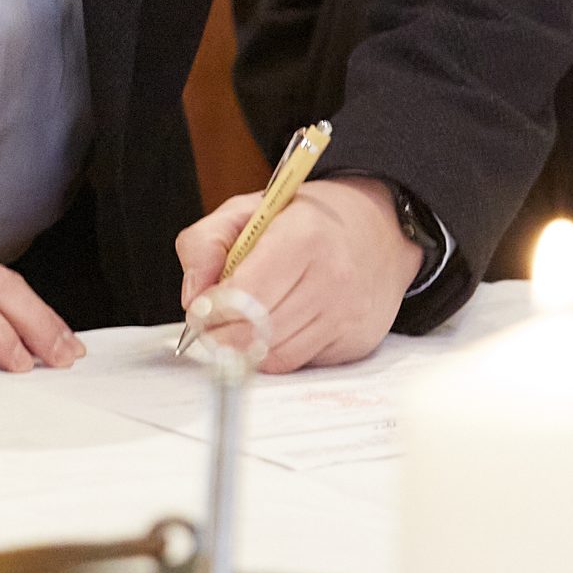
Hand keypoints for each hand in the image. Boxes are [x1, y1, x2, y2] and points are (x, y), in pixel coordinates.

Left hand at [174, 178, 418, 374]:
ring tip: (242, 323)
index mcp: (304, 236)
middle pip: (256, 333)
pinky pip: (299, 364)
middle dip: (222, 333)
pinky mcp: (356, 343)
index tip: (201, 308)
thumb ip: (204, 244)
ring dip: (247, 348)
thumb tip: (193, 297)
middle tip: (211, 322)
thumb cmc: (308, 220)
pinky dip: (278, 352)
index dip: (212, 310)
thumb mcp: (248, 209)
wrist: (379, 231)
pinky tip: (279, 326)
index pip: (245, 296)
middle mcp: (333, 278)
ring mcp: (349, 315)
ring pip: (275, 357)